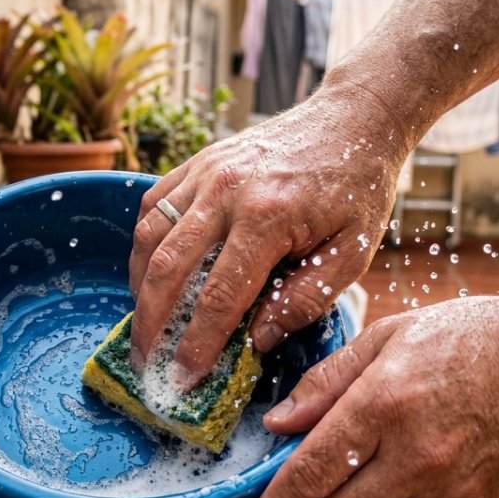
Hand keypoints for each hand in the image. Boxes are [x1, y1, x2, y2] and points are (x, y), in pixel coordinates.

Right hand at [127, 89, 405, 386]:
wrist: (355, 117)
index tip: (183, 380)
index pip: (219, 297)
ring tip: (145, 325)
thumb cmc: (359, 188)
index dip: (196, 345)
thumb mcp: (351, 254)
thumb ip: (303, 301)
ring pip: (149, 236)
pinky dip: (143, 245)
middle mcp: (226, 190)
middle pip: (168, 269)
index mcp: (267, 216)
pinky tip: (150, 274)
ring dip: (140, 287)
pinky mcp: (198, 161)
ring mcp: (206, 171)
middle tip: (147, 365)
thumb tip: (254, 341)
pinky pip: (153, 205)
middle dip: (152, 325)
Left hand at [240, 292, 498, 497]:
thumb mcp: (390, 336)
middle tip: (305, 494)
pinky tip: (400, 478)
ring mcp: (445, 487)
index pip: (308, 475)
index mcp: (382, 403)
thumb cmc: (471, 338)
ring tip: (354, 482)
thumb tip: (277, 424)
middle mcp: (413, 454)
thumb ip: (326, 383)